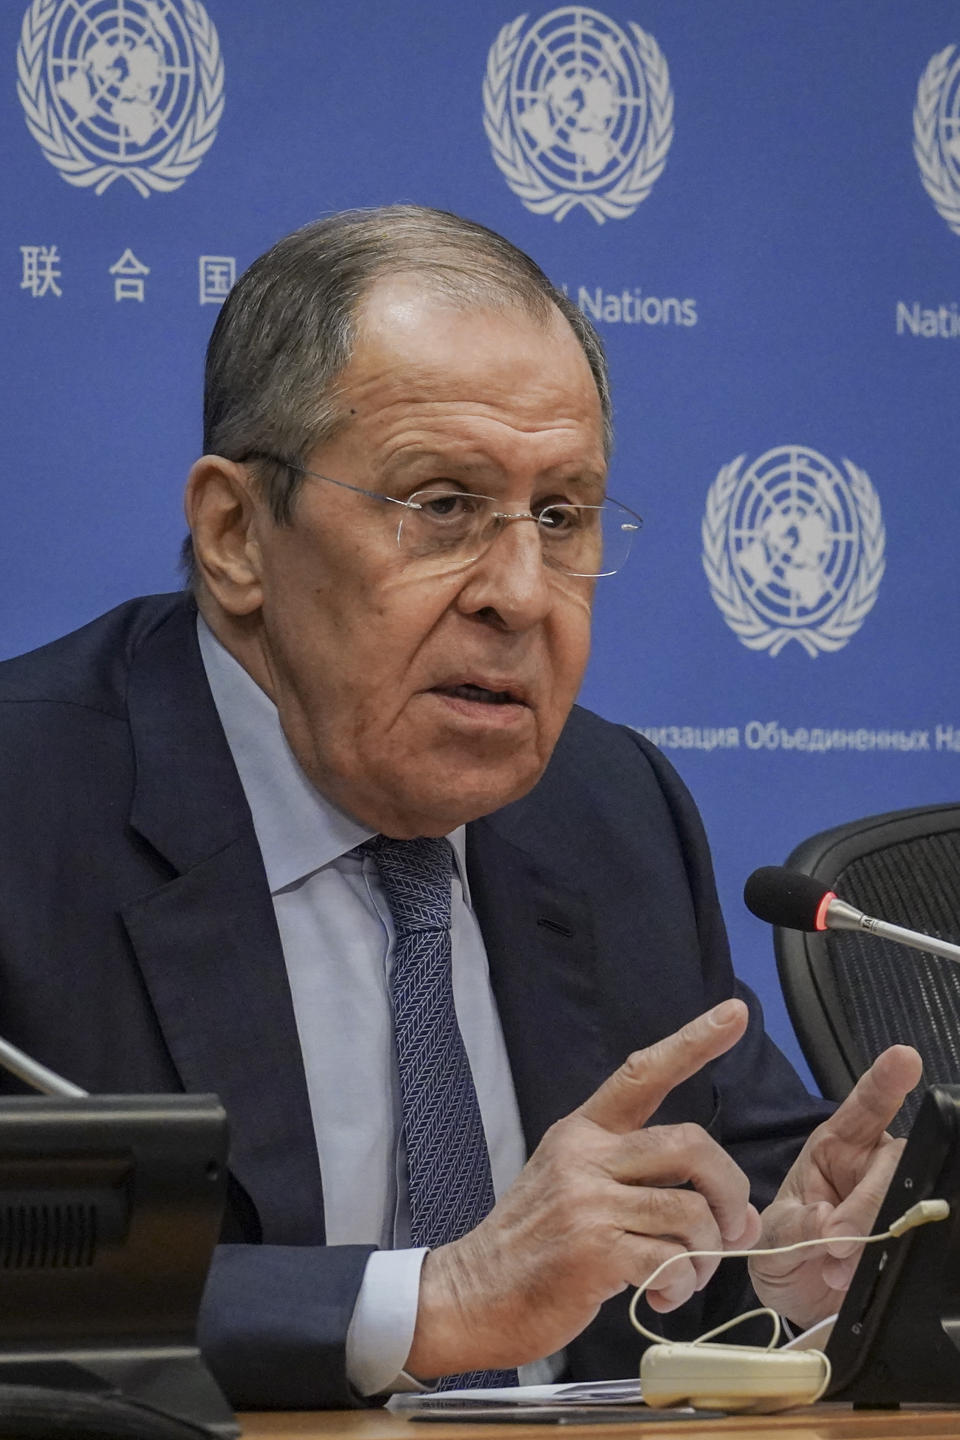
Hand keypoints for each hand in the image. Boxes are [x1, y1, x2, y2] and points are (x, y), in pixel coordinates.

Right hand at [406, 999, 761, 1378]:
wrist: (474, 1294)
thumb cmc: (536, 1246)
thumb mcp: (580, 1193)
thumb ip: (655, 1192)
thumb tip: (739, 1217)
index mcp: (582, 1131)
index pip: (642, 1073)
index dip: (694, 1042)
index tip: (735, 1013)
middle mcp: (585, 1156)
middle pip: (691, 1145)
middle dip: (728, 1190)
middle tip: (725, 1228)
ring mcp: (587, 1201)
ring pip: (691, 1212)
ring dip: (706, 1254)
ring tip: (685, 1275)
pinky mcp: (593, 1251)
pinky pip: (671, 1261)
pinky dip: (680, 1285)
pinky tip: (661, 1295)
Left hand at [749, 1045, 922, 1330]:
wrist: (798, 1300)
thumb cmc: (782, 1249)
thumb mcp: (774, 1235)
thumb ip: (795, 1228)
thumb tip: (827, 1223)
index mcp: (835, 1146)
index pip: (865, 1105)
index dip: (885, 1082)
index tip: (905, 1058)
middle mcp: (871, 1166)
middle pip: (892, 1163)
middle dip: (867, 1204)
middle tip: (834, 1240)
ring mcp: (892, 1201)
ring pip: (908, 1202)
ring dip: (871, 1239)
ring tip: (832, 1268)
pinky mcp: (907, 1239)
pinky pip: (915, 1241)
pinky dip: (879, 1265)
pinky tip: (846, 1279)